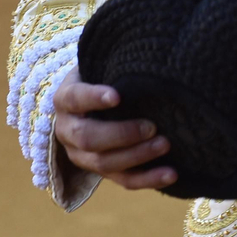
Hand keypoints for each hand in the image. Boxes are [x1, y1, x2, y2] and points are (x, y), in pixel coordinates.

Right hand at [52, 69, 176, 189]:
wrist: (91, 104)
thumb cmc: (102, 79)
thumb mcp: (100, 67)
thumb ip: (116, 65)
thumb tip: (149, 56)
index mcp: (65, 100)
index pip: (75, 98)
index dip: (93, 98)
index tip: (116, 96)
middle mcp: (68, 131)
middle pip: (88, 138)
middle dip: (121, 134)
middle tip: (151, 126)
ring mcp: (82, 155)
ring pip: (104, 163)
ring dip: (137, 156)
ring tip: (165, 145)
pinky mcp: (102, 171)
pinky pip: (123, 180)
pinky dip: (148, 179)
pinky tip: (171, 174)